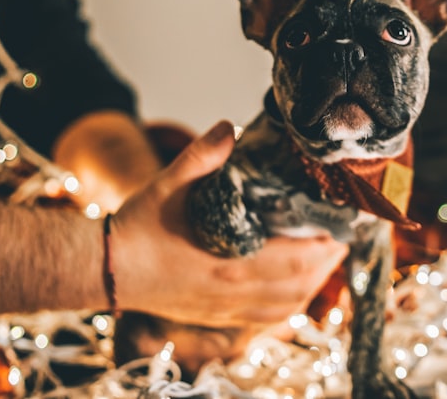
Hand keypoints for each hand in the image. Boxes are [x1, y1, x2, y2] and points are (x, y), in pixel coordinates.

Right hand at [110, 120, 348, 327]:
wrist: (103, 269)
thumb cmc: (137, 227)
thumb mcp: (168, 184)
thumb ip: (201, 156)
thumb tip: (229, 127)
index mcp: (232, 263)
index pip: (299, 261)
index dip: (327, 244)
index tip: (343, 223)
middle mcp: (235, 293)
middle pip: (301, 286)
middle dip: (328, 262)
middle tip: (342, 236)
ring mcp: (226, 309)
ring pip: (287, 307)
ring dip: (313, 284)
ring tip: (326, 258)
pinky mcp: (216, 316)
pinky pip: (266, 319)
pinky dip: (289, 305)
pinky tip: (294, 287)